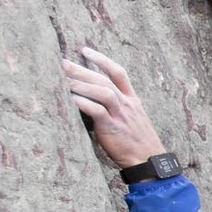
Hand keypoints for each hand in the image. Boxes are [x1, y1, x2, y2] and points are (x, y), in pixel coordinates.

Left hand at [63, 48, 168, 168]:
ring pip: (102, 91)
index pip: (118, 72)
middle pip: (104, 79)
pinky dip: (82, 103)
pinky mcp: (113, 127)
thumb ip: (116, 108)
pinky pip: (97, 111)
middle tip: (62, 62)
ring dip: (81, 84)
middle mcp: (127, 104)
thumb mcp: (132, 119)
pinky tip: (70, 99)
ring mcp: (121, 115)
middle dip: (82, 69)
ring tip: (62, 80)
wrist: (149, 161)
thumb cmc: (137, 142)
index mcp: (132, 100)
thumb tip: (92, 100)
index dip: (102, 59)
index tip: (85, 50)